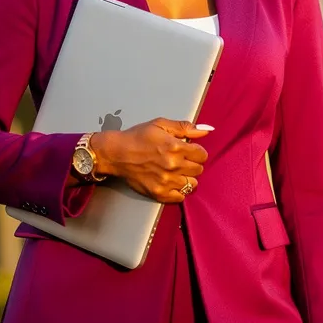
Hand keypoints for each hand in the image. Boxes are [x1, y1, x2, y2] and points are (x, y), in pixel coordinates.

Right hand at [90, 119, 209, 202]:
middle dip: (192, 163)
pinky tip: (171, 182)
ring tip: (176, 171)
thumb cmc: (137, 137)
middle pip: (199, 170)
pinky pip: (180, 197)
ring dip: (186, 177)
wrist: (116, 154)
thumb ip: (185, 127)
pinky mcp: (159, 193)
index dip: (197, 152)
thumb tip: (206, 130)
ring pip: (192, 184)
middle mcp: (173, 165)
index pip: (202, 155)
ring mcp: (166, 181)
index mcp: (175, 147)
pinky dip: (178, 190)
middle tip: (181, 160)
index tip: (189, 151)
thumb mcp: (161, 124)